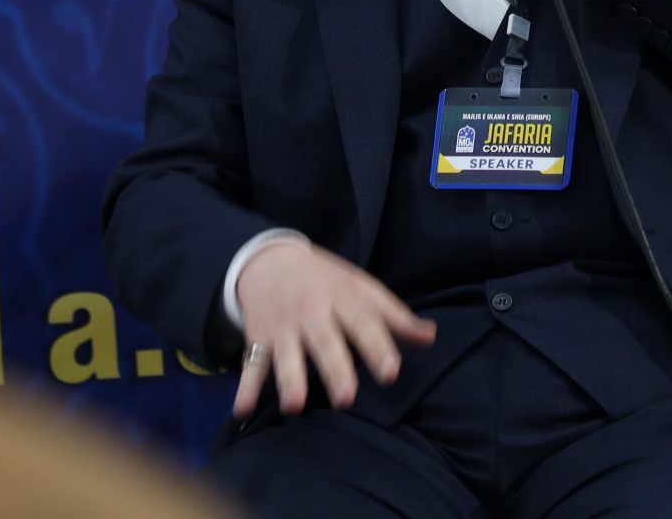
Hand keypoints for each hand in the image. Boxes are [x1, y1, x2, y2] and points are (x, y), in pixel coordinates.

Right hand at [231, 243, 435, 416]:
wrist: (268, 260)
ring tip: (293, 406)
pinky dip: (244, 387)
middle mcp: (312, 314)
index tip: (390, 372)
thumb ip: (394, 316)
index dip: (378, 346)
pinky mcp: (258, 340)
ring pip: (286, 356)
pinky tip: (241, 410)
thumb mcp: (360, 288)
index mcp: (342, 298)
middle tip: (346, 397)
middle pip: (325, 342)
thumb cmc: (325, 281)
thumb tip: (430, 336)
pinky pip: (251, 365)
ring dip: (289, 380)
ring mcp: (283, 328)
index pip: (363, 322)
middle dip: (334, 369)